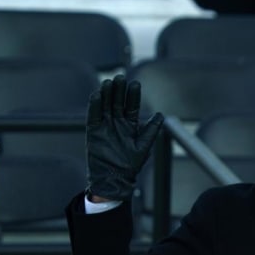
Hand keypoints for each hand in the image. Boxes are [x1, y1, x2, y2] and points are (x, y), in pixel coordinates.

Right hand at [86, 74, 164, 200]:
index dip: (132, 95)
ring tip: (109, 82)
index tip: (135, 84)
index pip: (131, 106)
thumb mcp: (144, 146)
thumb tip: (161, 115)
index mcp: (130, 125)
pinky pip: (93, 116)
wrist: (114, 177)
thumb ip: (151, 130)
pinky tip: (97, 95)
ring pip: (105, 105)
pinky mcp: (93, 130)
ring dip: (107, 94)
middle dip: (119, 90)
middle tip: (120, 77)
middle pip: (117, 102)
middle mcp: (117, 122)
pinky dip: (95, 106)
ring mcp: (105, 125)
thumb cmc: (130, 164)